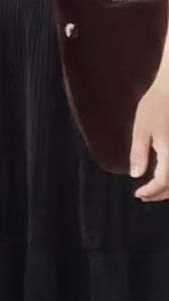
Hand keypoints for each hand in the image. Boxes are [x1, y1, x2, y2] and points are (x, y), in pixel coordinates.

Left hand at [134, 73, 168, 203]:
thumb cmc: (156, 104)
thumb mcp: (141, 128)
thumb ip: (139, 153)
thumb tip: (136, 175)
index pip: (164, 181)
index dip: (151, 191)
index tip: (138, 194)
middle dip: (161, 194)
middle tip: (144, 196)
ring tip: (154, 190)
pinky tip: (165, 177)